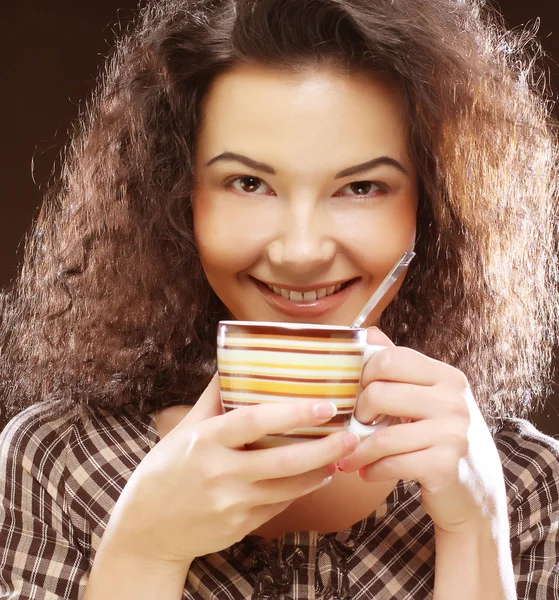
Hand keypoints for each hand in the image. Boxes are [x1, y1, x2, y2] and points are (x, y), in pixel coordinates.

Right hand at [105, 375, 358, 564]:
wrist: (145, 530)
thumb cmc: (164, 471)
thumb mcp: (184, 430)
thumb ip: (212, 398)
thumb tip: (233, 362)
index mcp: (205, 441)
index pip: (255, 422)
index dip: (293, 413)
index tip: (325, 406)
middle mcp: (220, 473)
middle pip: (282, 461)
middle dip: (323, 449)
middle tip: (350, 436)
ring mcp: (231, 504)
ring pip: (288, 488)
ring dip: (319, 472)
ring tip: (341, 455)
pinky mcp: (240, 526)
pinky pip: (278, 506)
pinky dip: (300, 491)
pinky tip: (315, 477)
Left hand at [337, 328, 507, 533]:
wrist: (476, 491)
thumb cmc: (442, 437)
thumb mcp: (429, 397)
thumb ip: (400, 366)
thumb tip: (369, 333)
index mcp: (447, 376)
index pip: (391, 358)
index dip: (365, 375)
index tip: (359, 393)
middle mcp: (453, 400)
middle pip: (378, 393)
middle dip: (358, 414)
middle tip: (356, 426)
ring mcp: (452, 433)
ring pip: (381, 436)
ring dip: (358, 450)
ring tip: (350, 456)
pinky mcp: (445, 466)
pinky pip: (391, 463)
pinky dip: (372, 470)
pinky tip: (368, 472)